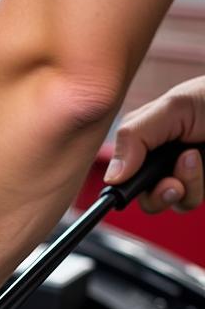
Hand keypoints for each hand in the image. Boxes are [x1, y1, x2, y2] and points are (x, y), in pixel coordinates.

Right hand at [104, 76, 204, 212]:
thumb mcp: (172, 107)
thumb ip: (134, 137)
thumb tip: (112, 176)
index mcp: (145, 138)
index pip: (120, 170)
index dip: (121, 183)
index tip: (125, 188)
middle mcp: (161, 159)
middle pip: (141, 195)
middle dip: (154, 193)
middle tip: (168, 182)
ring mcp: (183, 173)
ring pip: (167, 201)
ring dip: (181, 186)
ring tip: (193, 159)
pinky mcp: (201, 184)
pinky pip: (189, 202)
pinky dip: (196, 187)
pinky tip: (203, 162)